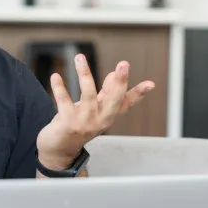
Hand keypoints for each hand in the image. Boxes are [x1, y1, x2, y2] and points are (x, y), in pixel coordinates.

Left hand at [36, 54, 154, 169]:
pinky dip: (59, 87)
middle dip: (119, 82)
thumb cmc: (78, 126)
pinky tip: (55, 76)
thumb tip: (114, 74)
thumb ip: (105, 93)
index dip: (138, 94)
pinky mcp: (67, 123)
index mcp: (108, 116)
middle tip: (124, 64)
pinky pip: (64, 101)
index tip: (151, 84)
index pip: (126, 103)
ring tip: (79, 57)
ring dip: (84, 74)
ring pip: (87, 94)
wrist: (59, 150)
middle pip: (114, 100)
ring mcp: (84, 122)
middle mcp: (100, 120)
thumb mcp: (95, 110)